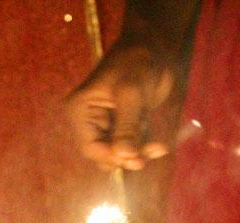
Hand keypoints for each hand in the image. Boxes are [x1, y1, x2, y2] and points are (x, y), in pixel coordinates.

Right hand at [67, 43, 172, 170]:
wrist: (154, 48)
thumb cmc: (137, 64)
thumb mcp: (131, 95)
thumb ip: (127, 127)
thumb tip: (124, 156)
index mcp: (80, 111)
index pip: (90, 148)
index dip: (112, 157)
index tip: (136, 158)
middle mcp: (89, 121)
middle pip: (104, 155)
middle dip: (127, 157)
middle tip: (149, 154)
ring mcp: (107, 125)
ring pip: (120, 154)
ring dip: (139, 154)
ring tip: (158, 147)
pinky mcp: (123, 126)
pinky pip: (132, 148)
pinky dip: (145, 148)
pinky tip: (160, 146)